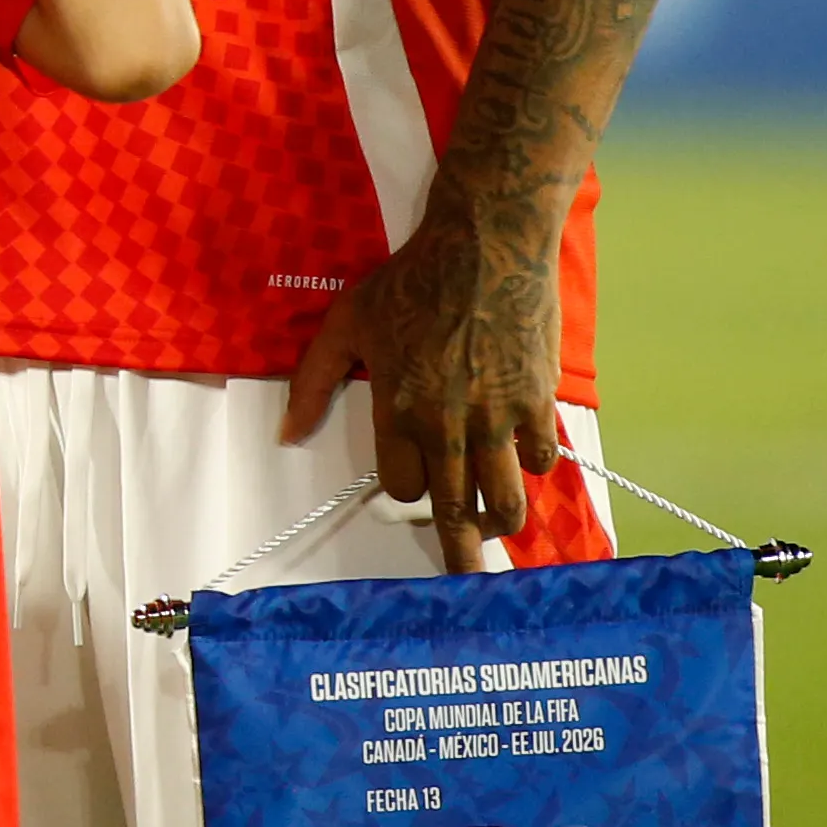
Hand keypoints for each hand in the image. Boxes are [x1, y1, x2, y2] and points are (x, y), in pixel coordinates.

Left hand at [282, 208, 563, 569]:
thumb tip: (285, 434)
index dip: (404, 490)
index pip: (402, 486)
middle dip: (461, 550)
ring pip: (505, 501)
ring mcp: (498, 419)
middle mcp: (449, 426)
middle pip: (457, 511)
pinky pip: (540, 461)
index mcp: (398, 410)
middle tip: (467, 578)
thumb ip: (312, 382)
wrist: (485, 248)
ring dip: (500, 521)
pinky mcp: (539, 405)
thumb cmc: (408, 282)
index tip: (410, 484)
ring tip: (496, 526)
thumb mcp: (345, 323)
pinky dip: (531, 467)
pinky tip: (522, 460)